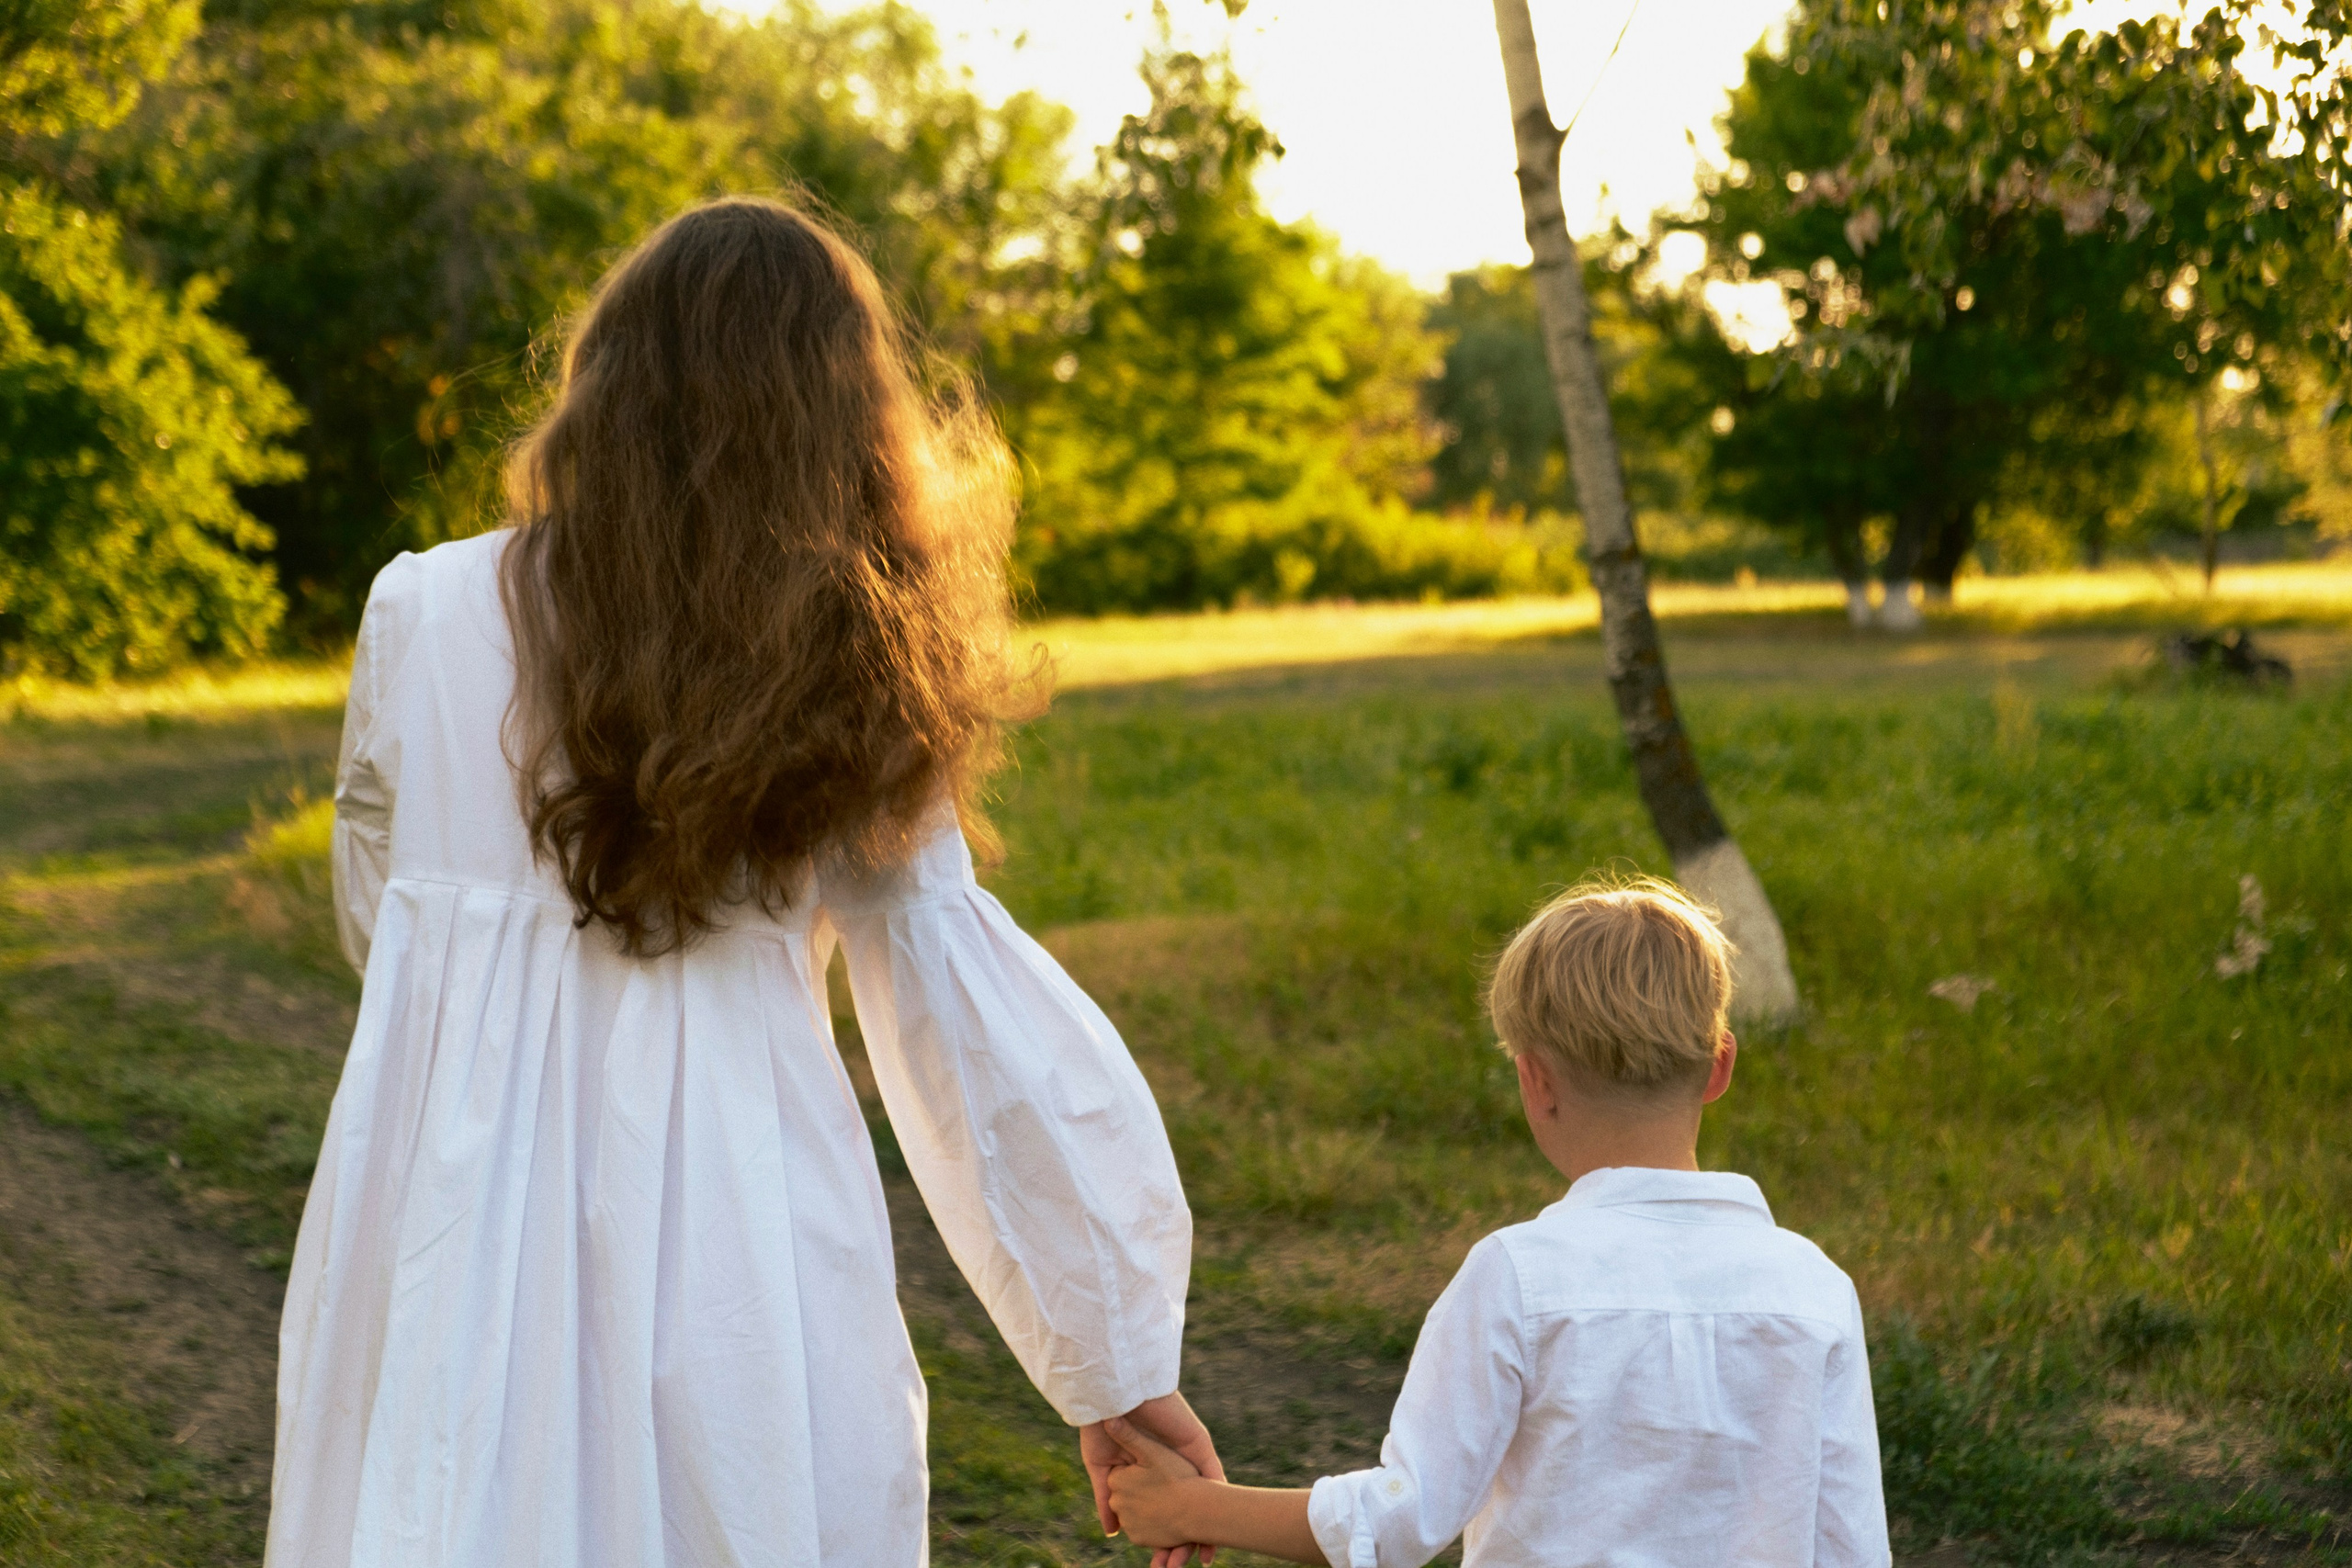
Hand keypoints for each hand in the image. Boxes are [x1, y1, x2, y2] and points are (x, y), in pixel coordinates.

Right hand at [1080, 1391, 1222, 1567]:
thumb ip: (1107, 1500)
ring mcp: (1187, 1456)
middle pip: (1186, 1509)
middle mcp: (1171, 1466)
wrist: (1114, 1393)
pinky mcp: (1198, 1444)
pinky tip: (1220, 1521)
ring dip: (1206, 1526)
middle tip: (1187, 1567)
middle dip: (1188, 1539)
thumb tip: (1111, 1531)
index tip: (1164, 1566)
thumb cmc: (1102, 1426)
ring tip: (1206, 1556)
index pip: (1161, 1512)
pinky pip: (1214, 1475)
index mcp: (1149, 1473)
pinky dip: (1218, 1499)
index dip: (1163, 1539)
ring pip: (1203, 1497)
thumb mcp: (1102, 1469)